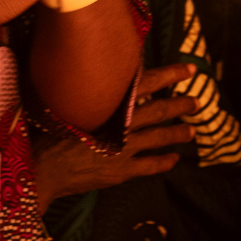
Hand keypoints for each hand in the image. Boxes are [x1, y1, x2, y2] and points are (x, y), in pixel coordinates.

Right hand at [34, 62, 197, 210]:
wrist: (43, 168)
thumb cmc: (48, 130)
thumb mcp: (68, 102)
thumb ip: (88, 90)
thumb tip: (95, 70)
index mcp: (109, 104)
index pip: (146, 83)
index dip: (169, 75)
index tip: (189, 69)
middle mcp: (121, 125)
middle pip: (157, 110)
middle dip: (179, 104)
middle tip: (197, 101)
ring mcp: (123, 150)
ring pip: (158, 138)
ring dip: (176, 133)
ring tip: (192, 131)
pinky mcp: (120, 171)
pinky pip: (149, 166)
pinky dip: (163, 162)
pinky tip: (175, 160)